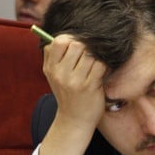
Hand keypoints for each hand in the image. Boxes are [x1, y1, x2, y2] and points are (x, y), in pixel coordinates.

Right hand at [38, 34, 106, 154]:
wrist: (74, 120)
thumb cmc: (67, 94)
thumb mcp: (54, 76)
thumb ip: (54, 55)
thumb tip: (65, 34)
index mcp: (50, 68)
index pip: (58, 41)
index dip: (70, 39)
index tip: (76, 47)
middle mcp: (60, 73)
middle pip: (77, 44)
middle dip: (86, 48)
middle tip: (89, 57)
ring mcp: (74, 81)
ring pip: (90, 54)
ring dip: (96, 58)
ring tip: (94, 66)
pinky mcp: (89, 87)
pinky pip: (100, 65)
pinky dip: (104, 66)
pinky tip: (101, 73)